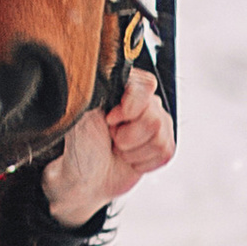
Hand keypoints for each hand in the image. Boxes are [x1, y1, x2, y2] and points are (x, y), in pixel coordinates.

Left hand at [40, 66, 174, 225]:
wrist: (86, 179)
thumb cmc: (81, 145)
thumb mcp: (85, 113)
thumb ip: (103, 89)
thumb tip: (114, 66)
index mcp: (123, 89)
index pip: (147, 85)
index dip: (130, 108)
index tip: (110, 120)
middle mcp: (143, 103)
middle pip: (155, 118)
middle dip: (127, 136)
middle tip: (111, 137)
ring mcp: (156, 123)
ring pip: (160, 137)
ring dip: (133, 151)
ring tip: (118, 149)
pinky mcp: (163, 144)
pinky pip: (165, 152)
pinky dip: (142, 162)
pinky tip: (128, 159)